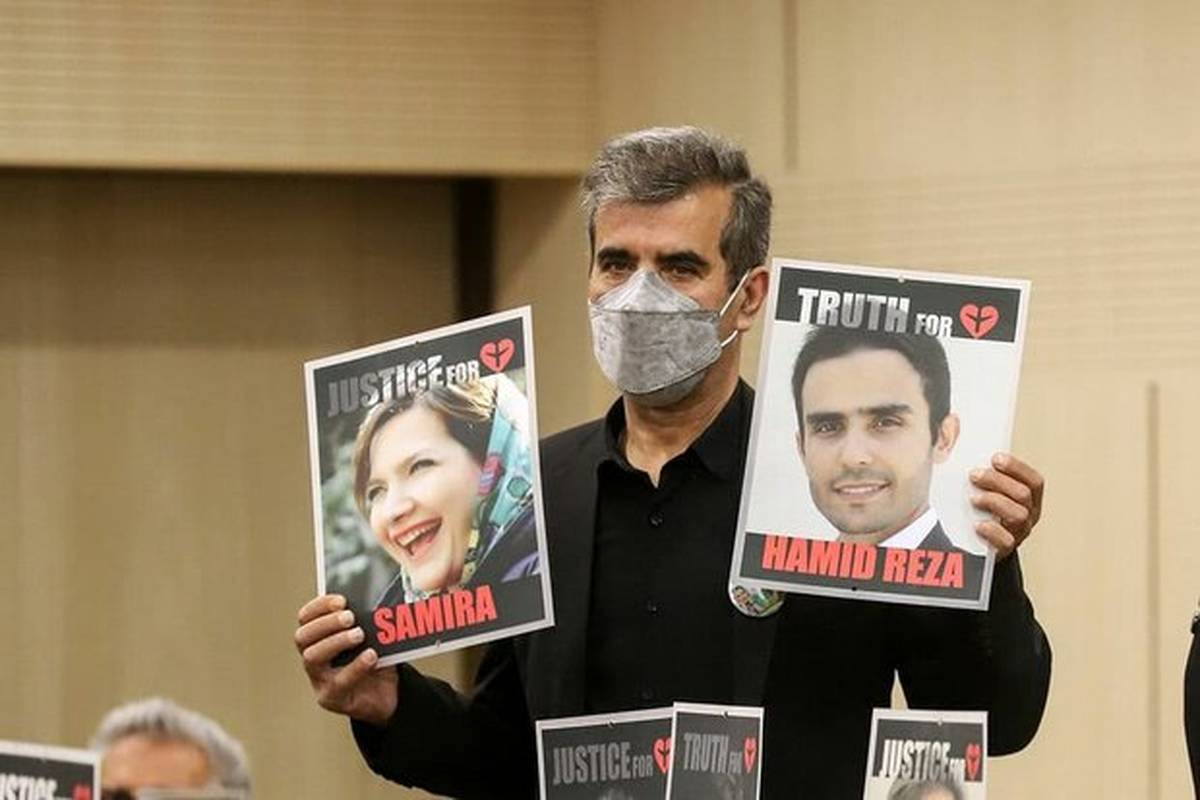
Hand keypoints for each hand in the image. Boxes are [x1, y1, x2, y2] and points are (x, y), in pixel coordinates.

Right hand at [295, 594, 398, 725]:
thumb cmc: (374, 661)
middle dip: (326, 623)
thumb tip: (374, 601)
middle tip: (350, 617)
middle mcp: (312, 658)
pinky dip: (356, 666)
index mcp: (318, 638)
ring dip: (336, 641)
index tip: (341, 600)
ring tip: (359, 635)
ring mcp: (319, 679)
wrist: (386, 695)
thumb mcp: (371, 637)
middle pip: (303, 637)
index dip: (319, 606)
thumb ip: (366, 622)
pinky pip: (339, 682)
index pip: (306, 618)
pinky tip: (371, 655)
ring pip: (312, 657)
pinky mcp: (331, 698)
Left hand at [969, 452, 1044, 558]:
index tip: (995, 458)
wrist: (975, 545)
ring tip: (973, 499)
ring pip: (1018, 515)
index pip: (1034, 481)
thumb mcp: (986, 489)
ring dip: (994, 502)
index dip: (1016, 468)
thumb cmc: (980, 510)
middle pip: (1023, 494)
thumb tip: (952, 442)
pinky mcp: (1005, 549)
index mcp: (1030, 498)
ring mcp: (1019, 533)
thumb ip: (980, 470)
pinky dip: (991, 530)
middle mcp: (1029, 515)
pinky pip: (1006, 540)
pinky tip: (977, 524)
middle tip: (974, 475)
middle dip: (997, 481)